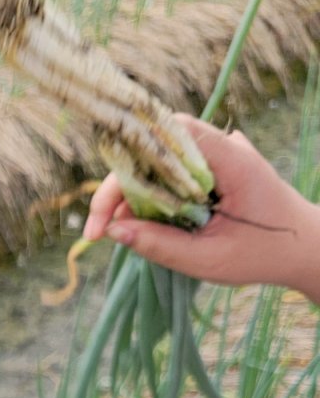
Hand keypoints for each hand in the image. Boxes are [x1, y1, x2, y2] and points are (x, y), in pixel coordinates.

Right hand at [83, 117, 319, 298]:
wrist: (304, 248)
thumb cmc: (262, 255)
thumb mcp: (209, 260)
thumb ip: (161, 245)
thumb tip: (114, 230)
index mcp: (230, 160)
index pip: (169, 137)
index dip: (128, 167)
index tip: (104, 210)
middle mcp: (223, 147)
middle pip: (156, 149)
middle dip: (120, 187)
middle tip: (99, 232)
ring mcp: (219, 154)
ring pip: (160, 162)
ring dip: (133, 194)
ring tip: (117, 232)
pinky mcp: (214, 168)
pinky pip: (172, 172)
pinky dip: (151, 196)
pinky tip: (139, 224)